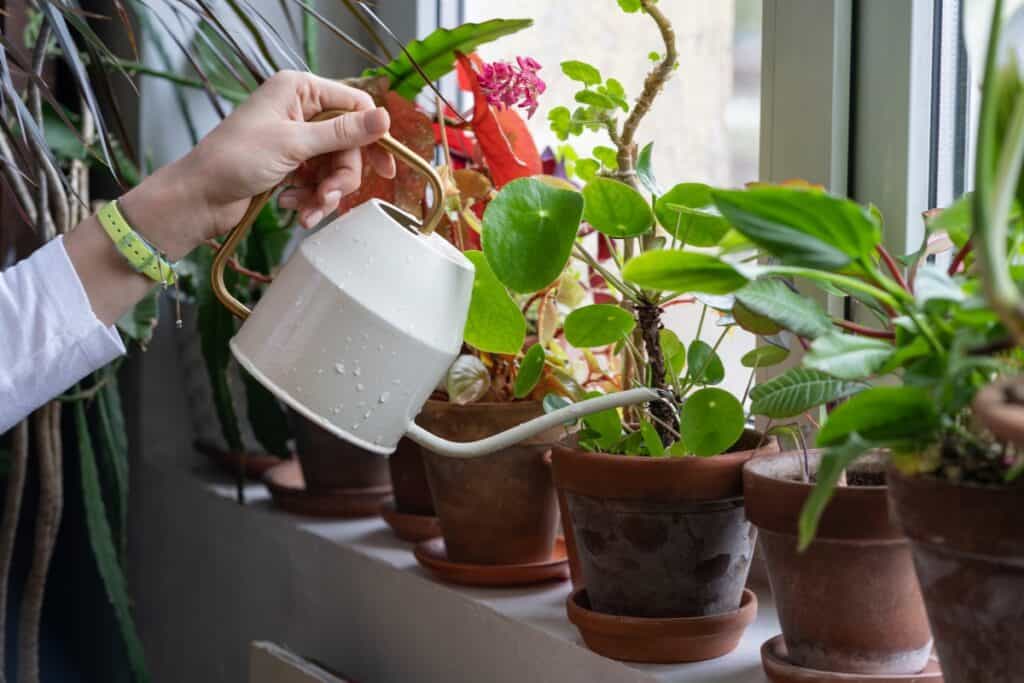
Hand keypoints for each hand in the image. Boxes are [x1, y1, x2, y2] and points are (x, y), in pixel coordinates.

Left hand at [120, 71, 395, 258]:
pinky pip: (319, 182)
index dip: (373, 137)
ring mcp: (296, 140)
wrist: (198, 198)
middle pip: (348, 144)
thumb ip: (342, 133)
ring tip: (307, 210)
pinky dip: (311, 199)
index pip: (354, 106)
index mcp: (299, 90)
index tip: (386, 169)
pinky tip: (293, 208)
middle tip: (329, 196)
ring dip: (326, 193)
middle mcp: (300, 110)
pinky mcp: (291, 166)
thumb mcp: (294, 144)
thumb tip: (385, 119)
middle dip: (341, 176)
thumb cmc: (235, 160)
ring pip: (335, 167)